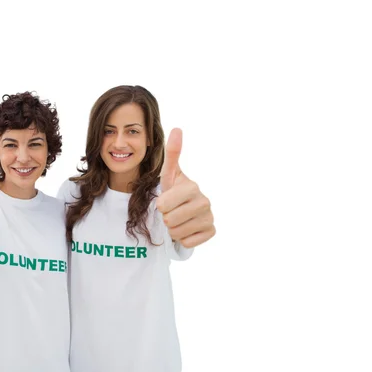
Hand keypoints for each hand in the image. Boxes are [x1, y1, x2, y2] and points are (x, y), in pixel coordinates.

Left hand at [156, 128, 215, 247]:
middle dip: (166, 218)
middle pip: (169, 220)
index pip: (163, 205)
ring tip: (178, 219)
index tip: (165, 200)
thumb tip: (177, 128)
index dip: (159, 205)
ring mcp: (210, 217)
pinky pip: (187, 243)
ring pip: (177, 233)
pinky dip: (183, 239)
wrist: (185, 210)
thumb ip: (172, 153)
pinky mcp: (211, 232)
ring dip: (173, 230)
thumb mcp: (169, 174)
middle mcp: (205, 201)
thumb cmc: (174, 191)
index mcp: (192, 187)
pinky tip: (187, 229)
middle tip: (172, 211)